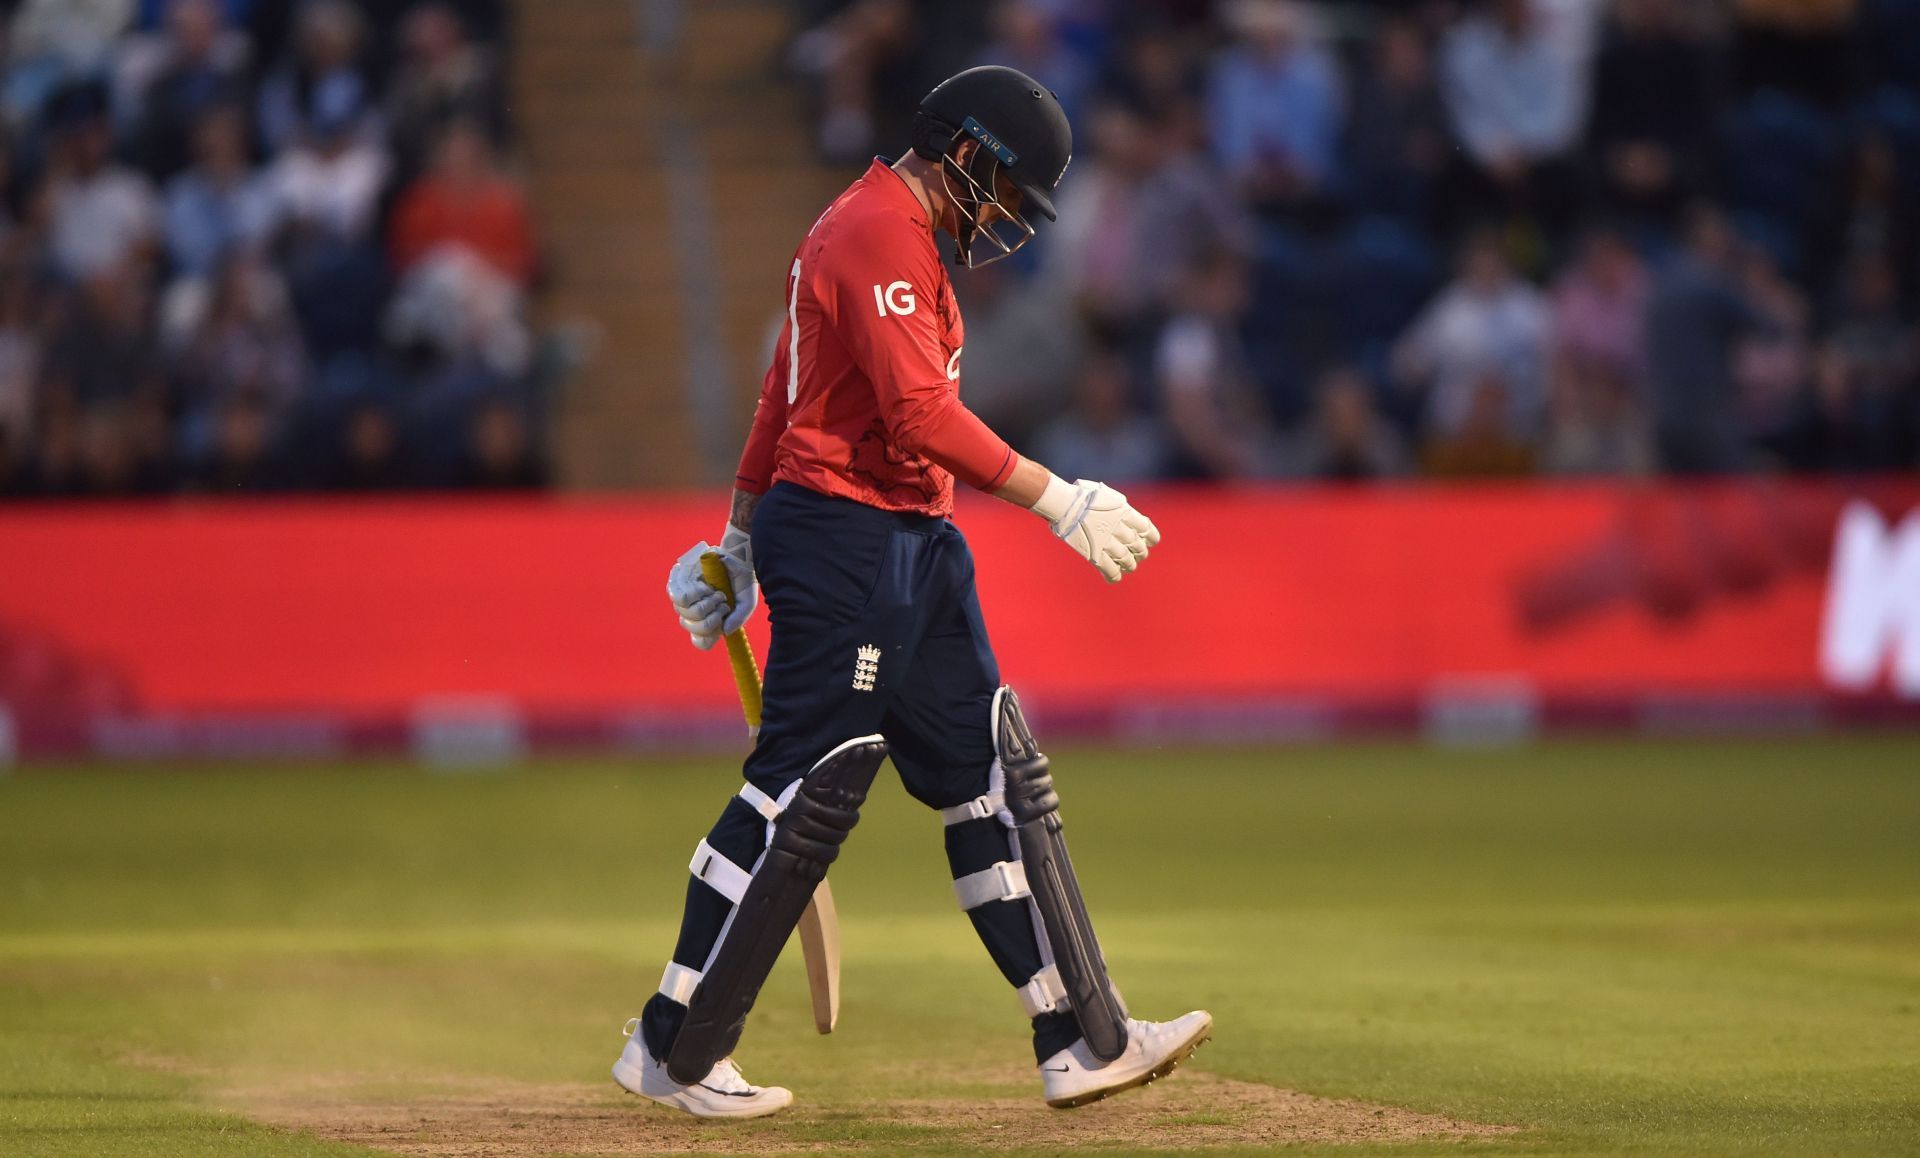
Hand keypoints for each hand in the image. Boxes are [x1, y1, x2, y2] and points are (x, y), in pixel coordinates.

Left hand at [665, 526, 757, 649]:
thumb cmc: (742, 581)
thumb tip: (723, 631)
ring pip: (683, 612)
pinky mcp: (678, 581)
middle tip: (723, 602)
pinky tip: (705, 586)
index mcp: (710, 620)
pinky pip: (677, 596)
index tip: (719, 623)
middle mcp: (694, 612)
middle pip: (690, 626)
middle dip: (710, 617)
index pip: (700, 641)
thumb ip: (738, 619)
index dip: (706, 638)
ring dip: (704, 604)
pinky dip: (694, 593)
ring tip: (715, 592)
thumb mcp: (747, 603)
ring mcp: (684, 598)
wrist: (737, 557)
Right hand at [1032, 476, 1159, 582]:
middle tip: (1139, 556)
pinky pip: (1109, 569)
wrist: (1064, 503)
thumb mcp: (1108, 495)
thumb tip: (1127, 512)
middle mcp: (1119, 528)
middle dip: (1140, 553)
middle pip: (1137, 546)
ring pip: (1126, 560)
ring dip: (1130, 565)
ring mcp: (1107, 542)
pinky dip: (1114, 576)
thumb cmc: (1082, 496)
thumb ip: (1119, 506)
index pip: (1147, 529)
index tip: (1150, 542)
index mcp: (1125, 513)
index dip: (1152, 538)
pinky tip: (1114, 578)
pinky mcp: (1094, 554)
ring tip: (1130, 567)